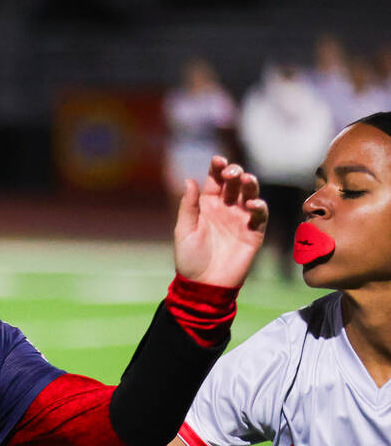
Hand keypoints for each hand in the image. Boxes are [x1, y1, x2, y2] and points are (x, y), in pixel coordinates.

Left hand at [173, 156, 267, 287]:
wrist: (204, 285)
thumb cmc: (190, 259)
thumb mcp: (184, 230)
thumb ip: (188, 206)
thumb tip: (189, 180)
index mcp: (208, 206)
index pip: (215, 181)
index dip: (218, 168)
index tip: (218, 160)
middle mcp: (226, 208)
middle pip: (235, 183)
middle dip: (235, 173)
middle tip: (232, 171)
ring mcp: (241, 219)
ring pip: (250, 195)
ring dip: (250, 185)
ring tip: (246, 180)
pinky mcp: (254, 232)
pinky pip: (260, 216)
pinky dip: (259, 207)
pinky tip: (252, 205)